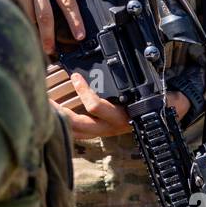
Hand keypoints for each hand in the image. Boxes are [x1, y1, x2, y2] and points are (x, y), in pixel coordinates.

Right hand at [0, 0, 84, 55]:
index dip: (75, 20)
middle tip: (50, 51)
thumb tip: (54, 7)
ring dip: (28, 32)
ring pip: (28, 17)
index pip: (68, 0)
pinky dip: (14, 21)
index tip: (79, 35)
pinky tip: (12, 27)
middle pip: (47, 17)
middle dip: (48, 38)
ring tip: (27, 42)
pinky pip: (13, 11)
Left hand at [48, 68, 188, 140]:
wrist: (162, 118)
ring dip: (57, 120)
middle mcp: (109, 127)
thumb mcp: (154, 96)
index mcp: (121, 117)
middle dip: (59, 113)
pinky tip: (52, 112)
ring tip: (43, 106)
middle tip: (44, 99)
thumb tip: (159, 86)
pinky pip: (76, 130)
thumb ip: (150, 91)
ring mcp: (101, 130)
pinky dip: (63, 122)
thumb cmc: (157, 104)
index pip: (97, 108)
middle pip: (78, 125)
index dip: (84, 93)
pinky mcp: (97, 130)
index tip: (76, 76)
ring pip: (74, 130)